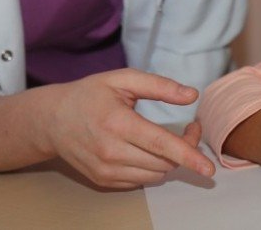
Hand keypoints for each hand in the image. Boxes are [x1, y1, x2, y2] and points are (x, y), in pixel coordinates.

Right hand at [45, 68, 214, 187]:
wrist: (51, 120)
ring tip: (170, 138)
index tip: (208, 167)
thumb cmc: (89, 95)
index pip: (160, 144)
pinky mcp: (104, 181)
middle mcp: (110, 152)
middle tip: (190, 128)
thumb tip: (191, 95)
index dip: (188, 155)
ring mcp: (106, 170)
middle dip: (186, 148)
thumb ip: (159, 85)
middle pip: (163, 162)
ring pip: (155, 174)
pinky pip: (141, 180)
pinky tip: (148, 149)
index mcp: (117, 123)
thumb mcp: (122, 80)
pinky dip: (153, 167)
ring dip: (171, 160)